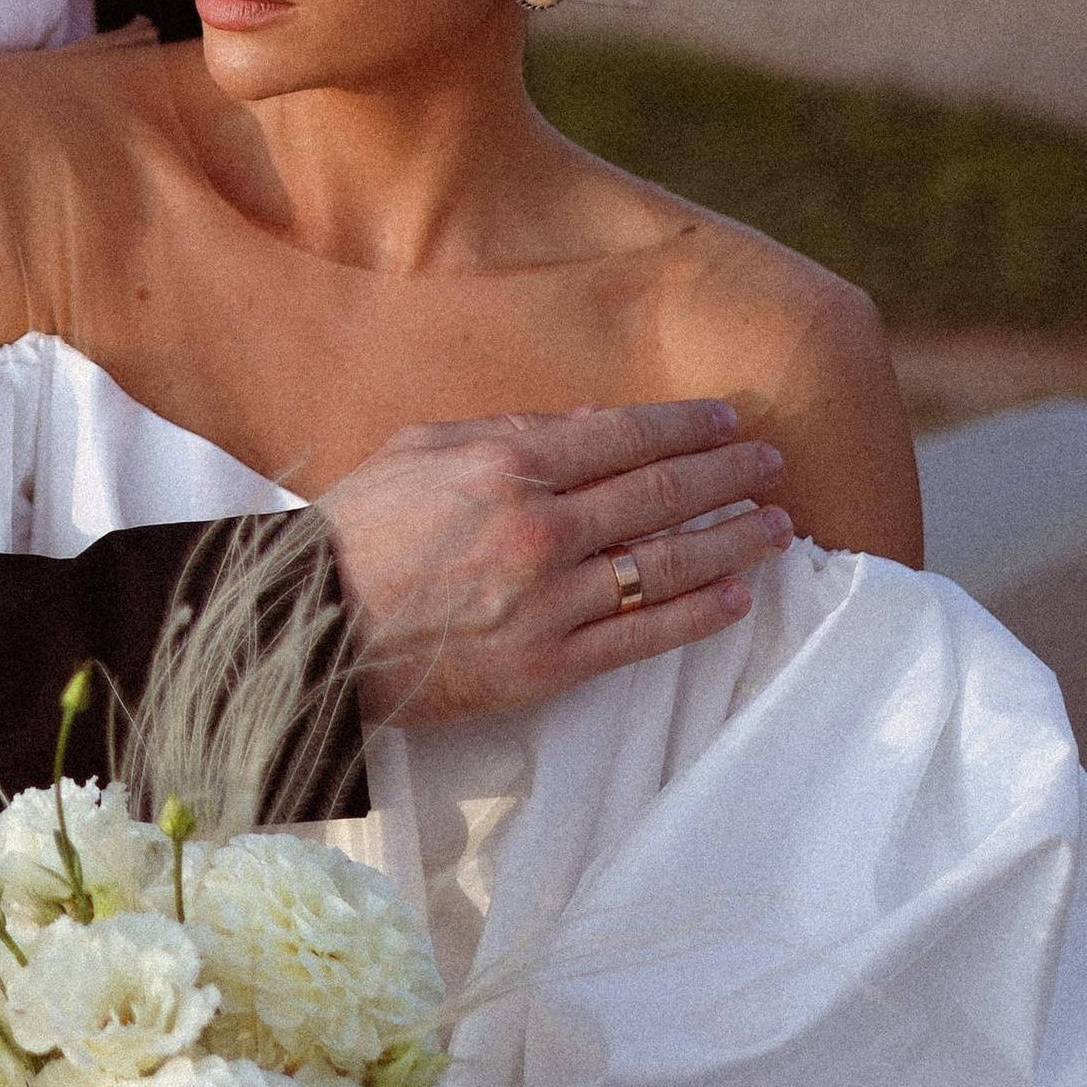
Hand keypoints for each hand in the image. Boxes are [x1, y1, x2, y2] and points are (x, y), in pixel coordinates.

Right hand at [316, 401, 793, 728]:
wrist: (309, 630)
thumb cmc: (355, 529)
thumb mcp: (420, 449)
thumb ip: (510, 430)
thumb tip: (595, 420)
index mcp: (505, 467)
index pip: (624, 436)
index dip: (688, 427)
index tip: (730, 423)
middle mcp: (538, 530)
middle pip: (660, 495)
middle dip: (728, 476)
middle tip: (774, 466)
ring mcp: (547, 602)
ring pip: (666, 565)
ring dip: (732, 541)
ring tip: (776, 526)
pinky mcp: (546, 666)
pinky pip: (642, 638)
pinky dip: (698, 615)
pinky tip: (737, 597)